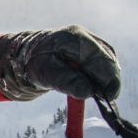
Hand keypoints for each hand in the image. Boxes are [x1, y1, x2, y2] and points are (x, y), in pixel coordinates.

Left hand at [0, 25, 120, 101]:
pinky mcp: (93, 51)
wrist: (28, 54)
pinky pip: (103, 66)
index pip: (101, 58)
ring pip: (108, 64)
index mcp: (74, 38)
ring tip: (95, 95)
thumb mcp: (44, 73)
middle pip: (108, 61)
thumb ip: (66, 81)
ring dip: (104, 81)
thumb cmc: (34, 62)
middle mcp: (86, 37)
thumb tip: (88, 92)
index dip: (108, 79)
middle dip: (108, 82)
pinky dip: (100, 79)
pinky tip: (93, 88)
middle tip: (103, 100)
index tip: (106, 97)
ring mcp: (92, 42)